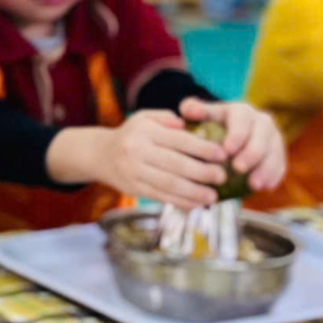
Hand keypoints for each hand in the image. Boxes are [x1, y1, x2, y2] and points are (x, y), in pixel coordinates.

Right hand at [97, 110, 226, 208]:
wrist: (99, 154)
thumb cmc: (131, 134)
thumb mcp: (144, 118)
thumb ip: (166, 117)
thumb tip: (186, 124)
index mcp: (144, 132)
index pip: (179, 140)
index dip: (203, 148)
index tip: (223, 155)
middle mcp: (137, 151)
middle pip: (176, 164)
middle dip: (203, 172)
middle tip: (223, 176)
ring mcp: (134, 171)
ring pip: (169, 184)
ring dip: (194, 192)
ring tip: (213, 196)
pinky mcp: (133, 188)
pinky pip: (160, 197)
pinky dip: (180, 202)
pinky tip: (196, 204)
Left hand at [180, 97, 286, 191]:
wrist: (225, 137)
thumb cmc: (207, 126)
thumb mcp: (198, 116)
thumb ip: (192, 110)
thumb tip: (189, 110)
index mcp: (241, 111)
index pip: (242, 119)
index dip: (236, 134)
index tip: (227, 150)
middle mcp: (261, 121)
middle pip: (262, 136)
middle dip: (252, 153)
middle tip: (239, 168)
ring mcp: (273, 137)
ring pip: (274, 152)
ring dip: (266, 168)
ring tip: (254, 184)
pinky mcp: (278, 153)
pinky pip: (280, 164)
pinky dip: (275, 176)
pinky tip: (266, 187)